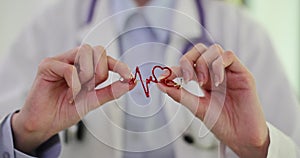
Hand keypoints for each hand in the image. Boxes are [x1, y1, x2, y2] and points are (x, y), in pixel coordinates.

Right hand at [11, 44, 134, 153]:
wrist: (44, 125)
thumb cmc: (65, 111)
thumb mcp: (93, 101)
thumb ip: (110, 91)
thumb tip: (130, 83)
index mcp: (85, 67)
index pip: (105, 58)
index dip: (119, 65)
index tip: (129, 76)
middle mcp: (73, 61)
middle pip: (97, 50)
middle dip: (101, 71)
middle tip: (92, 88)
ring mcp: (60, 61)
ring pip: (85, 52)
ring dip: (87, 76)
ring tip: (79, 92)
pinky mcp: (47, 65)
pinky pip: (70, 69)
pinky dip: (75, 86)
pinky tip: (71, 96)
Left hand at [158, 44, 269, 157]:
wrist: (241, 137)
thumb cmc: (221, 123)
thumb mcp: (196, 108)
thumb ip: (180, 95)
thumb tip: (160, 84)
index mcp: (203, 80)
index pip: (187, 65)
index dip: (174, 68)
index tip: (164, 76)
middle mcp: (215, 73)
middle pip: (199, 50)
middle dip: (188, 60)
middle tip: (187, 79)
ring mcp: (228, 72)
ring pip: (213, 49)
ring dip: (203, 63)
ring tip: (203, 83)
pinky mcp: (242, 73)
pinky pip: (229, 56)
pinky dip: (218, 66)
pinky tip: (217, 82)